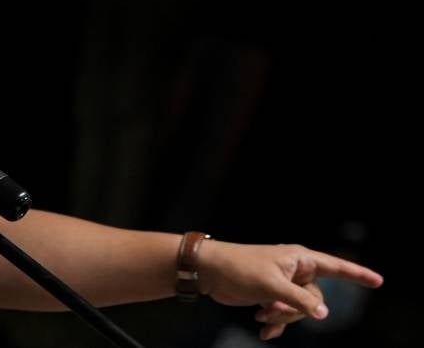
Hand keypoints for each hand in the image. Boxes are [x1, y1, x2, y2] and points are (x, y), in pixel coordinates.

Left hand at [197, 241, 382, 340]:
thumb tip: (324, 313)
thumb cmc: (239, 268)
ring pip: (300, 310)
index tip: (378, 281)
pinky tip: (263, 329)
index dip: (357, 274)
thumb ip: (300, 300)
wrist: (209, 272)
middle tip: (272, 307)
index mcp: (299, 258)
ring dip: (282, 316)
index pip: (335, 267)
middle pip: (315, 298)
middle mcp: (294, 270)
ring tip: (262, 313)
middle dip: (295, 310)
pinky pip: (285, 315)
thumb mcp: (271, 286)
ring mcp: (283, 284)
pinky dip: (275, 323)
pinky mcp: (271, 295)